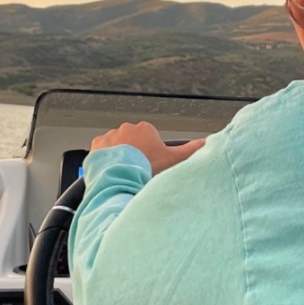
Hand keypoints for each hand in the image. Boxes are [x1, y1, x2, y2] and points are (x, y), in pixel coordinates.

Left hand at [90, 121, 206, 175]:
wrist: (119, 176)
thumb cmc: (146, 167)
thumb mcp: (174, 159)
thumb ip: (192, 150)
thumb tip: (207, 143)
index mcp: (145, 128)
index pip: (150, 139)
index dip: (151, 155)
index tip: (150, 165)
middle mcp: (126, 128)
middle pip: (133, 142)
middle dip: (135, 154)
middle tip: (138, 170)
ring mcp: (110, 136)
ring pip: (118, 147)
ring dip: (120, 157)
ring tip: (125, 172)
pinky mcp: (97, 145)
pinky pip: (102, 152)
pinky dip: (105, 160)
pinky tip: (112, 170)